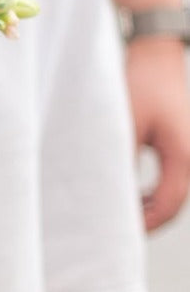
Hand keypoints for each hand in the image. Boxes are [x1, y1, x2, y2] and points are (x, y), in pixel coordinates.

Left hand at [126, 38, 189, 230]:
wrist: (157, 57)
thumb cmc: (140, 85)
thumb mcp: (124, 126)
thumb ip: (120, 162)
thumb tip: (108, 195)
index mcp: (184, 155)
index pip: (167, 205)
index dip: (143, 224)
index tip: (118, 235)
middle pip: (174, 206)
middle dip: (146, 221)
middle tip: (113, 233)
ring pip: (174, 196)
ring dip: (149, 209)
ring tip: (118, 217)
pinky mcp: (185, 149)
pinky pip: (173, 182)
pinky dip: (154, 195)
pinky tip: (131, 199)